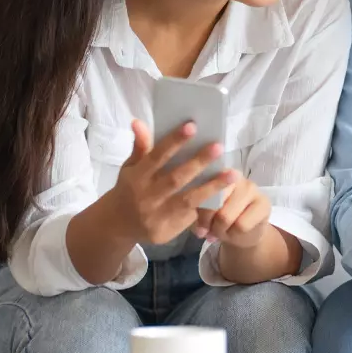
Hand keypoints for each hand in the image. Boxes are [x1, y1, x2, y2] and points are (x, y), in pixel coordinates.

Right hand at [104, 120, 238, 245]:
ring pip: (188, 199)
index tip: (192, 126)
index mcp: (137, 178)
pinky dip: (209, 205)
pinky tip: (227, 194)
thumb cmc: (130, 188)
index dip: (173, 142)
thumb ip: (140, 147)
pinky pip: (192, 216)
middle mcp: (147, 197)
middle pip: (176, 178)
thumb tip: (139, 122)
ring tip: (233, 174)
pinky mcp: (167, 230)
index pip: (156, 157)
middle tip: (218, 146)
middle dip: (198, 162)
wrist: (118, 225)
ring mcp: (157, 215)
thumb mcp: (130, 168)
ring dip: (213, 187)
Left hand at [192, 175, 271, 248]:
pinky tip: (236, 232)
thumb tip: (201, 230)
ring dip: (221, 231)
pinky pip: (241, 225)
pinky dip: (235, 234)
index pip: (203, 192)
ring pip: (226, 217)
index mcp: (215, 174)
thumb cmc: (221, 219)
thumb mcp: (204, 214)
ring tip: (223, 232)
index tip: (200, 227)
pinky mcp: (264, 202)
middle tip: (211, 231)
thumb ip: (199, 215)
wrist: (244, 231)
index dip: (200, 213)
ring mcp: (251, 187)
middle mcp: (234, 176)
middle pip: (214, 205)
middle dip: (209, 224)